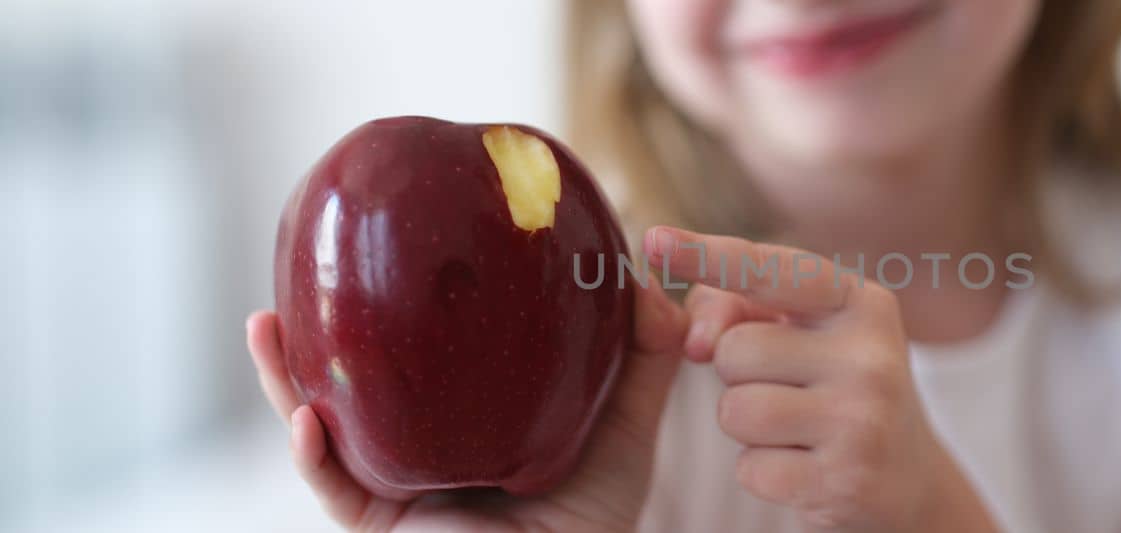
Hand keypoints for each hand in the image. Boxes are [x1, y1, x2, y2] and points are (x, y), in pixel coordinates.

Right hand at [245, 274, 687, 531]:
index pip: (418, 348)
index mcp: (462, 412)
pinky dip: (313, 453)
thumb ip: (643, 360)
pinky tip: (305, 420)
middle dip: (314, 329)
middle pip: (351, 377)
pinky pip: (332, 485)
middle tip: (295, 271)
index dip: (394, 300)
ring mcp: (390, 481)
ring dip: (284, 377)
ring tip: (263, 324)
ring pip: (320, 424)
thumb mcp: (624, 430)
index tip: (382, 238)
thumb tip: (652, 286)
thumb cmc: (593, 520)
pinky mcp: (376, 523)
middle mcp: (417, 442)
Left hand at [645, 226, 998, 532]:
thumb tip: (692, 337)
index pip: (771, 270)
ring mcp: (863, 421)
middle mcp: (871, 356)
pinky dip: (761, 471)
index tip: (654, 239)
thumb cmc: (833, 389)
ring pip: (736, 410)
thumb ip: (737, 307)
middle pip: (735, 349)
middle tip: (789, 388)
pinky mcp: (845, 481)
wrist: (908, 481)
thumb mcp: (804, 332)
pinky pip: (750, 468)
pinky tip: (804, 465)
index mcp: (862, 303)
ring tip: (794, 427)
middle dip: (738, 374)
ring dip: (745, 424)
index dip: (707, 255)